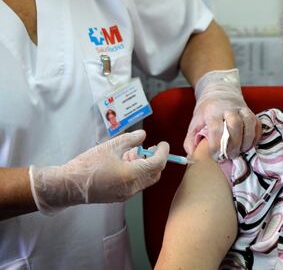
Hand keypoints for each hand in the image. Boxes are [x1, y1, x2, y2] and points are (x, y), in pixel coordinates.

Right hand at [29, 130, 168, 213]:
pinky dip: (137, 173)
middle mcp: (133, 187)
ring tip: (133, 153)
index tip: (163, 144)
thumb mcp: (110, 146)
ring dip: (145, 166)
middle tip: (150, 148)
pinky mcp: (120, 197)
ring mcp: (127, 194)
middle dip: (155, 160)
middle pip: (155, 174)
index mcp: (132, 174)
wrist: (70, 185)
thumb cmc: (88, 165)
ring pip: (146, 179)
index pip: (157, 163)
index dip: (163, 152)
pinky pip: (136, 184)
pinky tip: (125, 163)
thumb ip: (130, 140)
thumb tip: (143, 136)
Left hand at [184, 69, 261, 158]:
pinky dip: (255, 137)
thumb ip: (190, 139)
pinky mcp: (251, 112)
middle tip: (230, 156)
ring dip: (246, 141)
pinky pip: (257, 124)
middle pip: (235, 125)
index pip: (216, 129)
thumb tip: (192, 156)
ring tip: (240, 152)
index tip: (215, 156)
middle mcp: (229, 108)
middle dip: (234, 144)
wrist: (219, 91)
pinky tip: (248, 145)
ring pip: (249, 123)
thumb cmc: (206, 110)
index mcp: (212, 111)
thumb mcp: (195, 122)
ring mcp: (242, 109)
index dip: (216, 145)